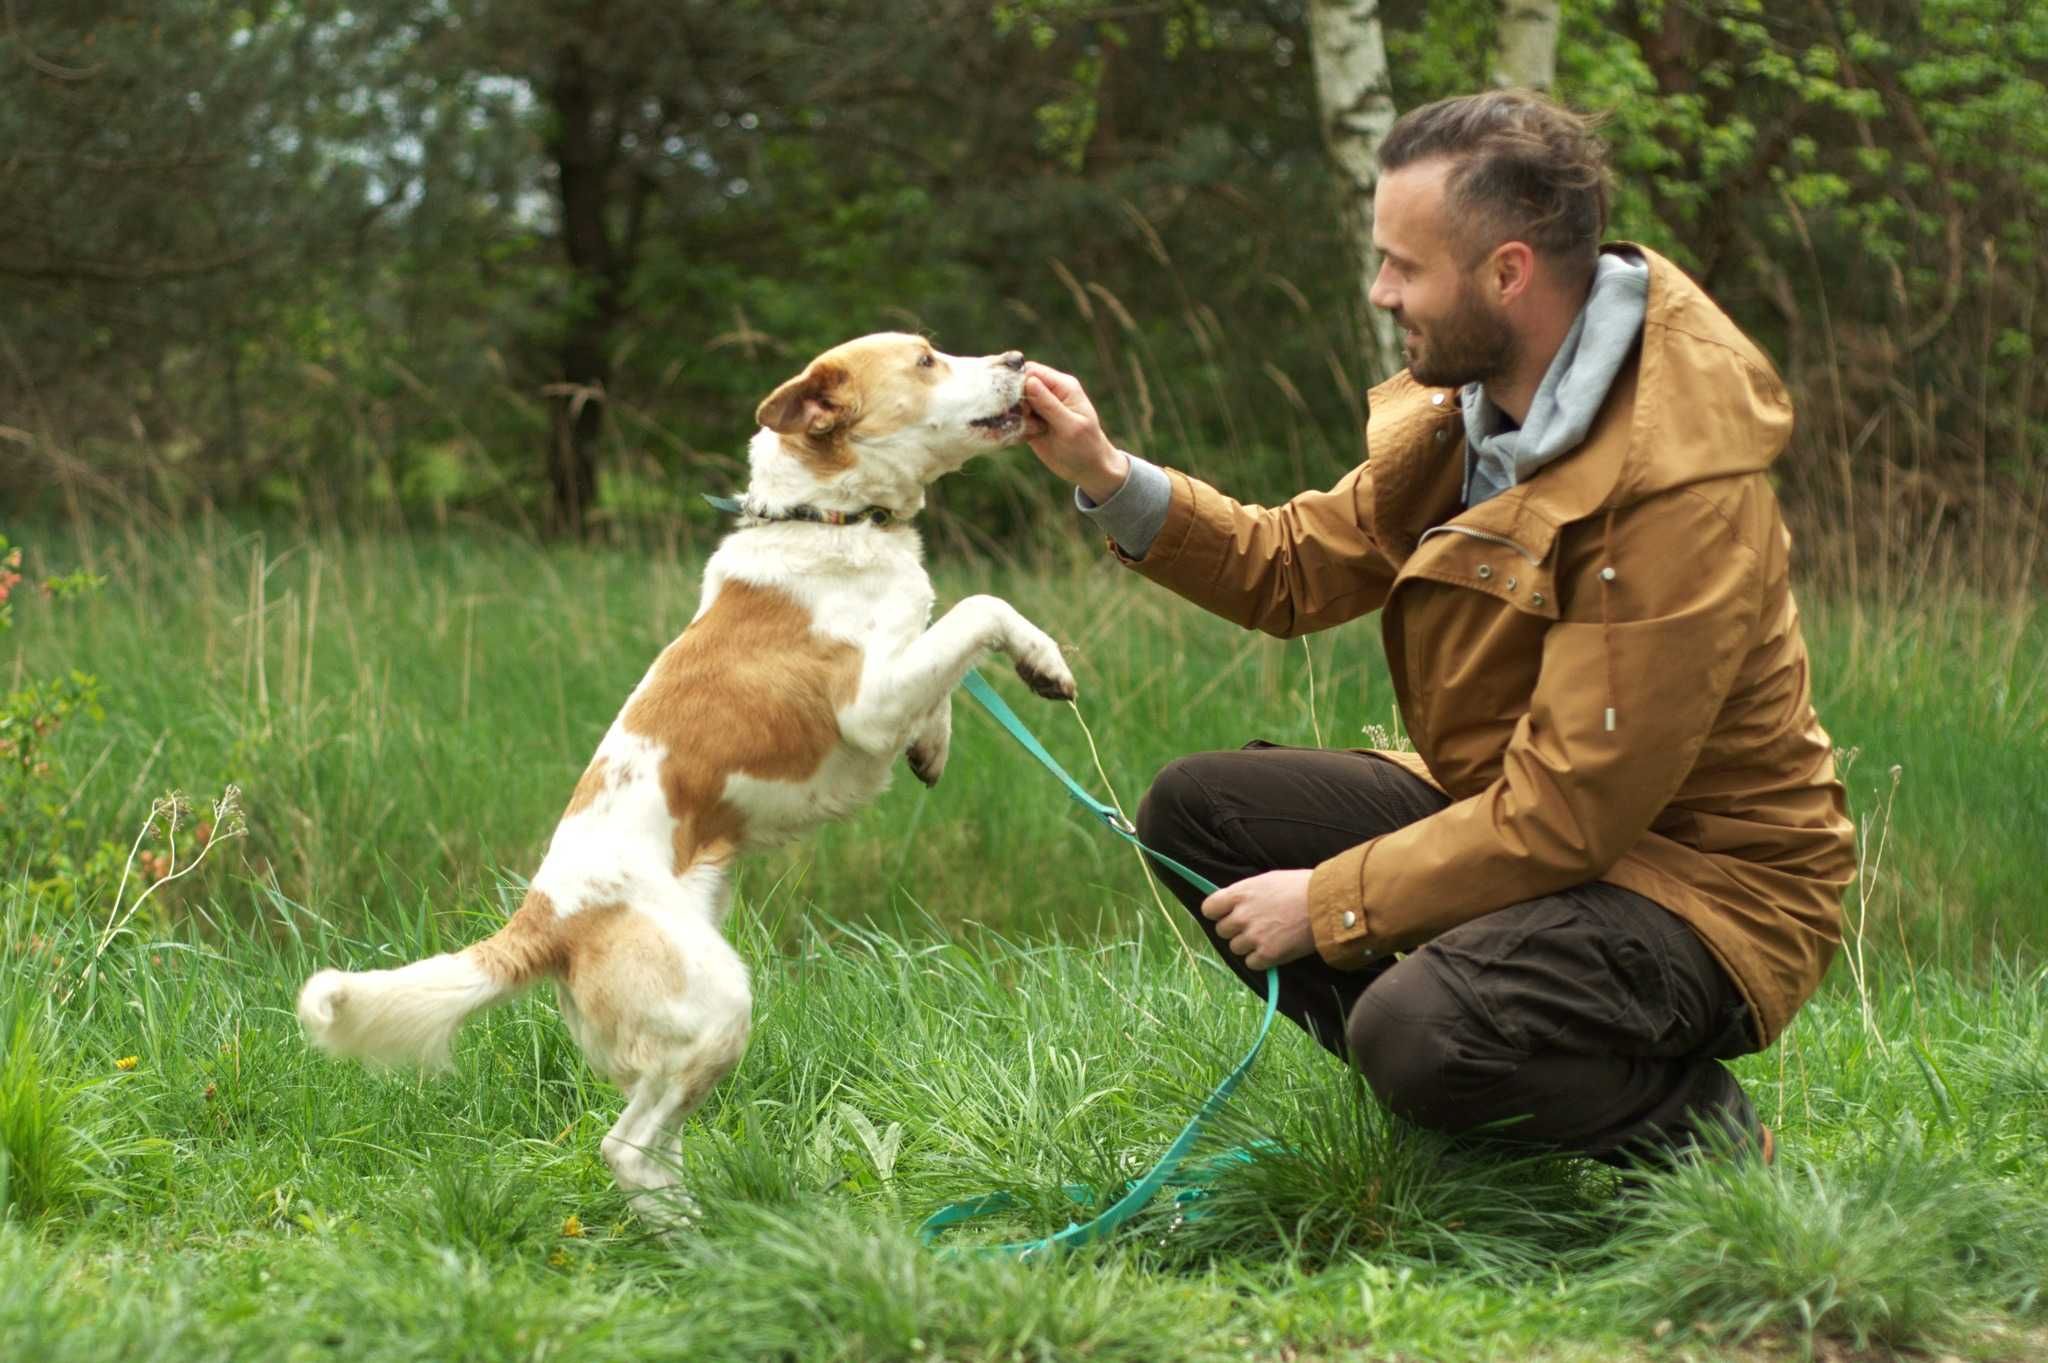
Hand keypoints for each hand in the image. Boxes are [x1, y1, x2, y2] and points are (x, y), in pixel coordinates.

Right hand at [1019, 361, 1128, 502]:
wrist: (1089, 470)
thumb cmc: (1086, 447)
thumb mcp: (1069, 426)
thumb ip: (1049, 404)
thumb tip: (1029, 381)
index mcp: (1062, 386)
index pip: (1032, 372)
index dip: (1018, 381)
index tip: (1014, 401)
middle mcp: (1049, 392)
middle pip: (1019, 384)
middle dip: (1013, 400)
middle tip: (1023, 420)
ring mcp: (1039, 407)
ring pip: (1013, 402)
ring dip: (1014, 416)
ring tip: (1031, 431)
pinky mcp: (1031, 422)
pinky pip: (1014, 418)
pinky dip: (1013, 427)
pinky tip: (1025, 438)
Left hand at [1201, 869, 1317, 970]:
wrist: (1325, 904)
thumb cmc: (1300, 887)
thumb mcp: (1267, 880)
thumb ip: (1246, 893)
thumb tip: (1232, 903)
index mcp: (1239, 894)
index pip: (1209, 908)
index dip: (1217, 912)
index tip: (1226, 914)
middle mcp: (1241, 916)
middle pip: (1222, 931)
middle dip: (1235, 929)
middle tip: (1254, 925)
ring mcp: (1253, 936)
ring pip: (1236, 948)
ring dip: (1248, 945)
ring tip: (1268, 936)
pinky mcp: (1267, 954)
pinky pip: (1251, 963)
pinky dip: (1260, 959)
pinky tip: (1273, 948)